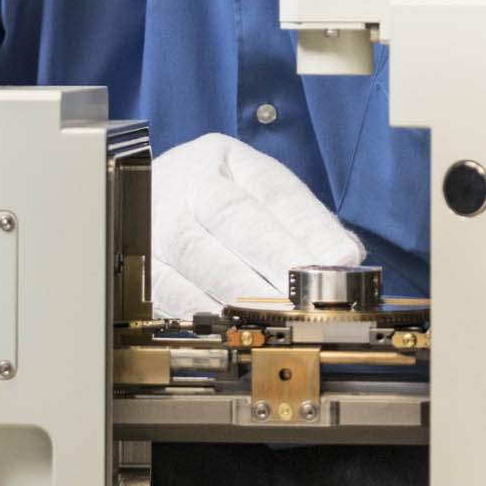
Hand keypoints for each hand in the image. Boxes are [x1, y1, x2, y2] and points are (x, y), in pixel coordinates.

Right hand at [149, 133, 365, 318]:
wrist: (143, 197)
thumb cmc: (211, 200)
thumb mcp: (255, 193)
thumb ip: (301, 223)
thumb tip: (343, 260)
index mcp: (225, 160)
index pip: (275, 191)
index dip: (309, 227)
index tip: (342, 259)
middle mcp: (189, 183)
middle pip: (236, 218)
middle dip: (279, 257)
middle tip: (312, 292)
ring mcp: (159, 221)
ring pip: (201, 256)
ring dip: (244, 291)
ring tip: (280, 315)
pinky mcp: (141, 263)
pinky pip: (169, 289)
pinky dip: (202, 311)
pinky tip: (231, 325)